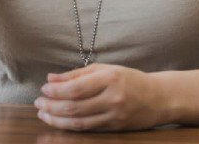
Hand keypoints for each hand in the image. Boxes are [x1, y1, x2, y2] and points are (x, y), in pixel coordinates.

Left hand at [34, 64, 168, 130]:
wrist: (159, 98)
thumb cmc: (129, 80)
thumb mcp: (105, 69)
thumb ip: (76, 74)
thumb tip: (51, 79)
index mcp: (109, 78)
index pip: (76, 88)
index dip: (56, 91)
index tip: (43, 89)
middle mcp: (113, 98)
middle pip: (74, 107)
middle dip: (52, 106)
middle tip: (38, 103)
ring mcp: (115, 116)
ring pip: (79, 122)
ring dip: (57, 119)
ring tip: (43, 113)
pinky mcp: (116, 128)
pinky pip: (88, 129)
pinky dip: (71, 126)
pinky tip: (59, 121)